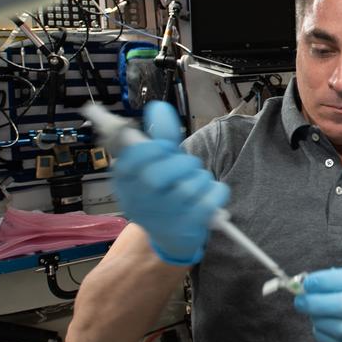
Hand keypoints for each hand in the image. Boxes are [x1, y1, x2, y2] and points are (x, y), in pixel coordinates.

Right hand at [112, 101, 227, 264]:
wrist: (172, 235)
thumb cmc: (163, 191)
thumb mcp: (156, 163)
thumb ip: (159, 135)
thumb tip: (159, 107)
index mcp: (124, 182)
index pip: (132, 158)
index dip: (155, 148)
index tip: (165, 149)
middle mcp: (138, 202)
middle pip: (158, 175)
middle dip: (181, 163)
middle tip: (186, 165)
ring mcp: (163, 217)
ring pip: (190, 184)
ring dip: (200, 176)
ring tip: (196, 182)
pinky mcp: (189, 227)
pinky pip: (211, 197)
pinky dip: (216, 191)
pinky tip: (210, 194)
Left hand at [294, 267, 341, 341]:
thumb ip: (340, 276)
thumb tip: (309, 283)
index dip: (323, 281)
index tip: (307, 282)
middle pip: (340, 305)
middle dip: (314, 302)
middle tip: (300, 300)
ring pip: (334, 327)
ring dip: (316, 317)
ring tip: (312, 310)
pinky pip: (332, 341)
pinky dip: (321, 331)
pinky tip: (322, 322)